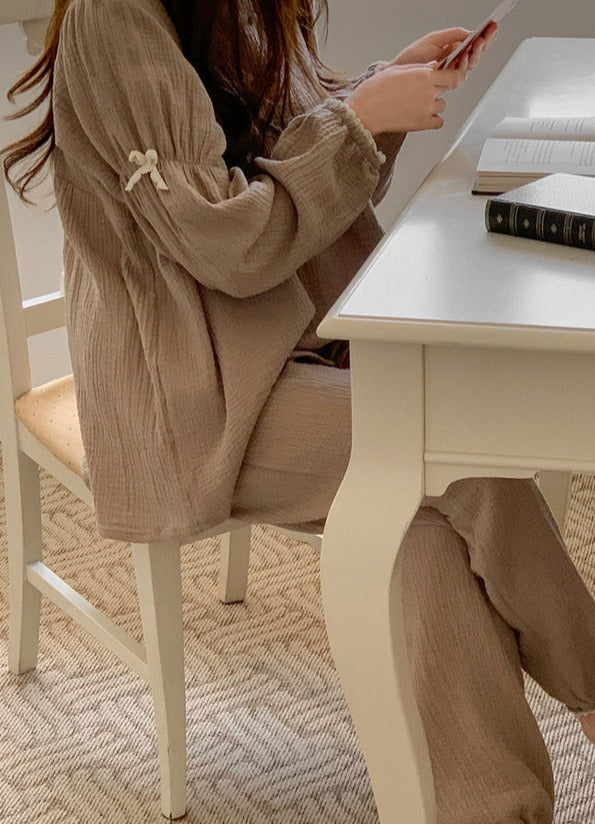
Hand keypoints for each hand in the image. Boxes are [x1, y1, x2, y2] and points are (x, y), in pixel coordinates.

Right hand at [346, 64, 464, 134]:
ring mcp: (426, 109)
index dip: (455, 75)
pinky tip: (422, 115)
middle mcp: (429, 92)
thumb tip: (433, 68)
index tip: (452, 75)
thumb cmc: (376, 90)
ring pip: (442, 105)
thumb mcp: (399, 70)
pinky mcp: (422, 124)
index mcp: (425, 76)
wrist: (365, 112)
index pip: (454, 75)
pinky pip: (438, 121)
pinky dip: (433, 119)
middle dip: (440, 87)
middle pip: (448, 89)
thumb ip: (420, 69)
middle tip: (426, 89)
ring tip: (417, 103)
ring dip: (434, 103)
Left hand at [391, 23, 497, 70]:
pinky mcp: (444, 84)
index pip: (472, 45)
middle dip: (484, 43)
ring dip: (476, 53)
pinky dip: (463, 64)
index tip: (492, 25)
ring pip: (469, 66)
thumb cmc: (411, 59)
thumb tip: (469, 33)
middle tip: (490, 32)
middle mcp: (453, 65)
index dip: (484, 36)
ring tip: (479, 42)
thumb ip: (451, 35)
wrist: (396, 74)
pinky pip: (458, 75)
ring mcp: (449, 75)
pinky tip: (465, 55)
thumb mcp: (433, 40)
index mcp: (452, 53)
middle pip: (475, 55)